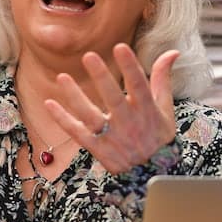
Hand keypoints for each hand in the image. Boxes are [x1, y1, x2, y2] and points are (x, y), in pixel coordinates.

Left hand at [44, 43, 179, 173]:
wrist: (154, 174)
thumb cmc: (159, 136)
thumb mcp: (165, 109)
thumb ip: (163, 79)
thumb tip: (172, 52)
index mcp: (147, 110)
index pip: (139, 85)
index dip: (131, 67)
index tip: (120, 47)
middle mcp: (129, 123)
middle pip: (113, 98)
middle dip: (102, 77)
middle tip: (89, 56)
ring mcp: (112, 137)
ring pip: (91, 115)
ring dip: (75, 97)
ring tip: (62, 77)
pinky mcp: (99, 149)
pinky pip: (78, 133)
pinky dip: (63, 120)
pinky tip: (49, 103)